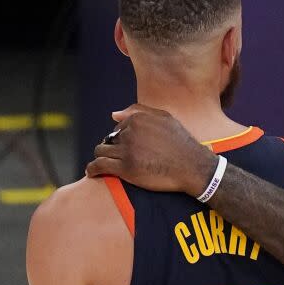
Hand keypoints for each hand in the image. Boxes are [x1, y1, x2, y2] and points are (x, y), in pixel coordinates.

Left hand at [85, 104, 217, 196]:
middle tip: (118, 157)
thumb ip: (139, 111)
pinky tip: (92, 172)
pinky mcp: (125, 169)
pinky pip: (100, 166)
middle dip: (112, 147)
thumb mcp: (165, 118)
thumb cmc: (181, 142)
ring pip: (101, 151)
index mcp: (138, 119)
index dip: (121, 138)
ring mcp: (126, 151)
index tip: (126, 147)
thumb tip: (114, 114)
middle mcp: (130, 132)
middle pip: (109, 139)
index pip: (118, 127)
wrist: (191, 166)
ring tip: (101, 164)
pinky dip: (92, 169)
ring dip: (100, 156)